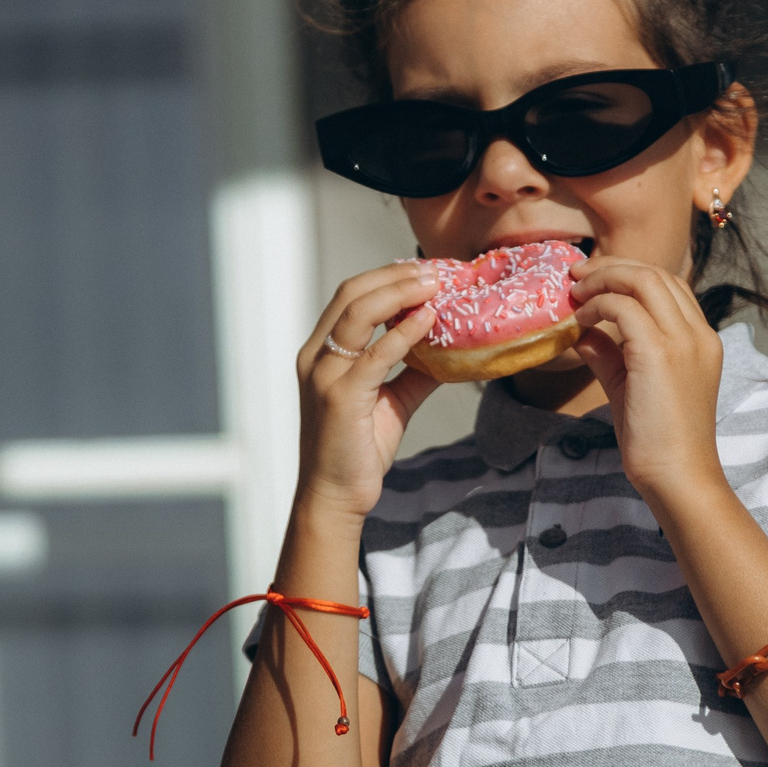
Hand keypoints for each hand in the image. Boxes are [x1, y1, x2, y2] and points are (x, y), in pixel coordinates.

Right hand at [293, 261, 442, 523]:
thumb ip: (413, 372)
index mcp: (321, 352)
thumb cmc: (358, 450)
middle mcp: (316, 356)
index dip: (386, 277)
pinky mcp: (340, 396)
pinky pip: (375, 354)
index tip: (423, 269)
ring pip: (357, 312)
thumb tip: (451, 348)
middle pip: (351, 293)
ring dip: (399, 292)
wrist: (335, 496)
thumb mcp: (390, 402)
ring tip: (434, 284)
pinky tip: (428, 320)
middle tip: (435, 270)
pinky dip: (403, 332)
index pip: (350, 296)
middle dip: (394, 276)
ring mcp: (324, 374)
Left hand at [568, 256, 727, 503]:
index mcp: (700, 339)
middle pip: (656, 274)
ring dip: (604, 278)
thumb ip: (610, 353)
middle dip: (612, 267)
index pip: (668, 285)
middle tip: (576, 275)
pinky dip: (598, 304)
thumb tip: (583, 331)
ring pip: (644, 279)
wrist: (676, 475)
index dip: (628, 274)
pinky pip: (624, 307)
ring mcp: (684, 342)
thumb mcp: (630, 384)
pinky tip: (581, 320)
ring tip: (576, 293)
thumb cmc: (656, 438)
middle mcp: (698, 334)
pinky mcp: (661, 353)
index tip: (592, 280)